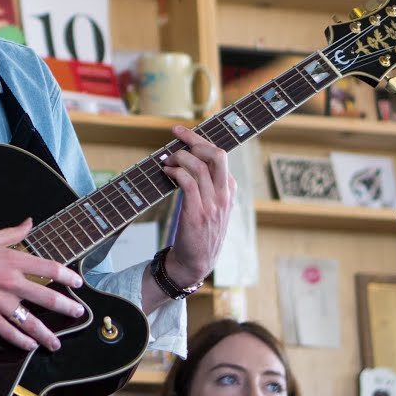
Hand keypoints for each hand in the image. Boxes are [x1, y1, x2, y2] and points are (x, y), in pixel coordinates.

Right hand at [0, 219, 84, 351]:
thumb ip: (12, 233)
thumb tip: (29, 223)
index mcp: (10, 259)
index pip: (48, 267)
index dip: (67, 275)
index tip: (77, 283)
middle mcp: (7, 281)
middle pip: (45, 296)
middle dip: (65, 307)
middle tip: (78, 313)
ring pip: (28, 321)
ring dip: (45, 334)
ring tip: (56, 343)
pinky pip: (6, 331)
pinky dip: (20, 340)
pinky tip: (29, 345)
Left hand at [162, 125, 236, 286]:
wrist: (196, 263)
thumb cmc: (200, 232)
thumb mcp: (213, 207)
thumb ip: (208, 186)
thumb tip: (190, 160)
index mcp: (229, 192)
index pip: (221, 156)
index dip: (201, 141)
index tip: (183, 133)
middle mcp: (224, 196)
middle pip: (218, 155)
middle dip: (195, 140)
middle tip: (176, 134)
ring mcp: (212, 205)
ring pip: (200, 166)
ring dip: (180, 157)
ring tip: (167, 160)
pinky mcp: (197, 214)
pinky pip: (188, 183)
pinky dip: (176, 172)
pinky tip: (167, 172)